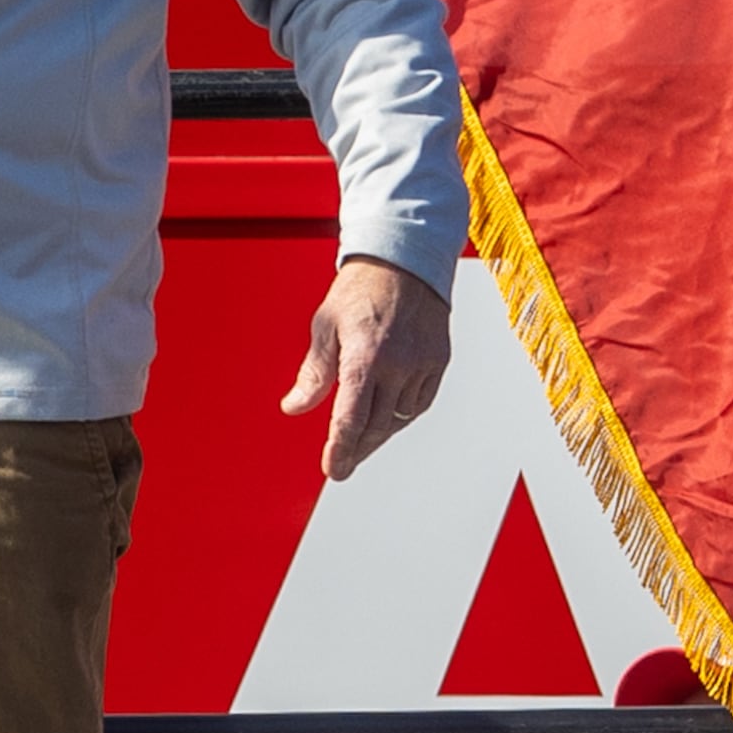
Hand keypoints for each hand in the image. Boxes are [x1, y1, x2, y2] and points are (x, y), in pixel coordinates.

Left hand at [282, 254, 451, 479]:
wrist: (404, 262)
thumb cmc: (359, 291)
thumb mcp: (325, 327)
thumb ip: (314, 374)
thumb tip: (293, 408)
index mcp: (365, 356)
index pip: (351, 417)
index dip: (341, 449)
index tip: (333, 470)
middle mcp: (398, 365)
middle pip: (376, 426)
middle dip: (357, 449)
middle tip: (342, 464)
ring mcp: (422, 365)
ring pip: (399, 419)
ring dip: (378, 434)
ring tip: (360, 443)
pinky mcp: (438, 363)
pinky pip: (419, 403)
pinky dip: (401, 416)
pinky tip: (386, 420)